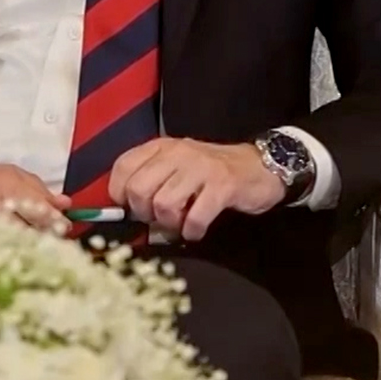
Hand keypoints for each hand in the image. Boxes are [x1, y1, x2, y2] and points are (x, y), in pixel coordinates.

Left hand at [108, 138, 283, 240]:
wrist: (260, 167)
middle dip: (145, 213)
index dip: (120, 195)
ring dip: (170, 224)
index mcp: (162, 147)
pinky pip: (194, 218)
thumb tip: (124, 211)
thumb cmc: (212, 174)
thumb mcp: (177, 168)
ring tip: (181, 224)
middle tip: (160, 219)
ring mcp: (200, 168)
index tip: (132, 209)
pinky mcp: (222, 186)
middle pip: (138, 190)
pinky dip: (192, 231)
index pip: (122, 167)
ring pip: (163, 205)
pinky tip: (196, 230)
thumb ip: (152, 181)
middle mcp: (178, 153)